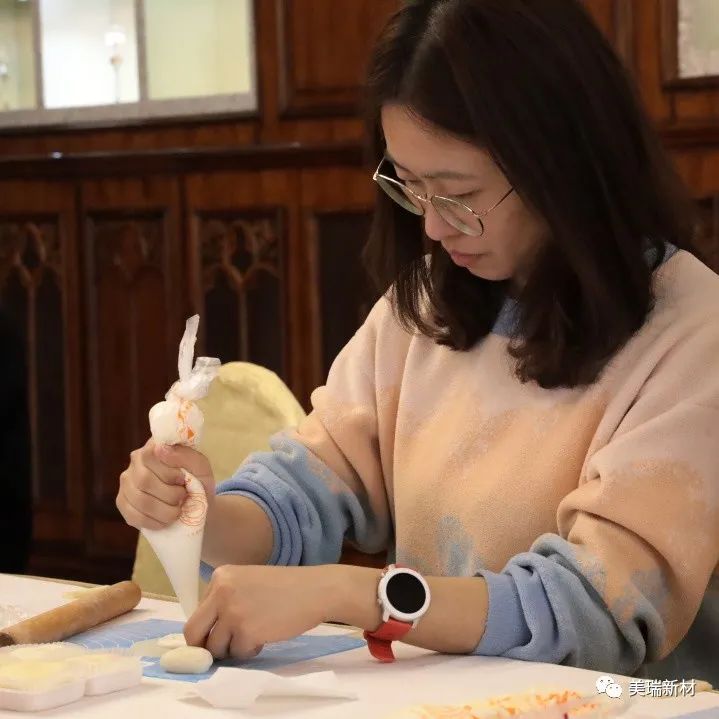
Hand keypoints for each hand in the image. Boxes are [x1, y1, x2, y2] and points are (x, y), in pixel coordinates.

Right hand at [116, 439, 214, 529]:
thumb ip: (184, 455)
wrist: (196, 505)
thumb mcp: (200, 466)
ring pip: (140, 501)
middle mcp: (135, 463)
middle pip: (144, 481)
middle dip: (170, 494)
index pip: (149, 456)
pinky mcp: (123, 503)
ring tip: (177, 510)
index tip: (183, 480)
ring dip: (165, 510)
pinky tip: (165, 520)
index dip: (168, 472)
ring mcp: (126, 483)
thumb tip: (160, 448)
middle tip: (182, 497)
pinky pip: (134, 516)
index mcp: (153, 447)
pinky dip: (155, 521)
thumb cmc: (198, 481)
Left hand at [184, 565, 335, 658]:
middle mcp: (220, 591)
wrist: (314, 590)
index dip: (208, 627)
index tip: (221, 633)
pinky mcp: (245, 631)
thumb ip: (225, 599)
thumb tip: (205, 632)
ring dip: (231, 649)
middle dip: (204, 647)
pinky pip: (237, 653)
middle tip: (220, 651)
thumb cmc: (285, 587)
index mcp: (220, 576)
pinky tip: (265, 637)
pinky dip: (249, 651)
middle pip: (193, 632)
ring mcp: (232, 612)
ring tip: (254, 636)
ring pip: (215, 647)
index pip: (197, 611)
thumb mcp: (248, 582)